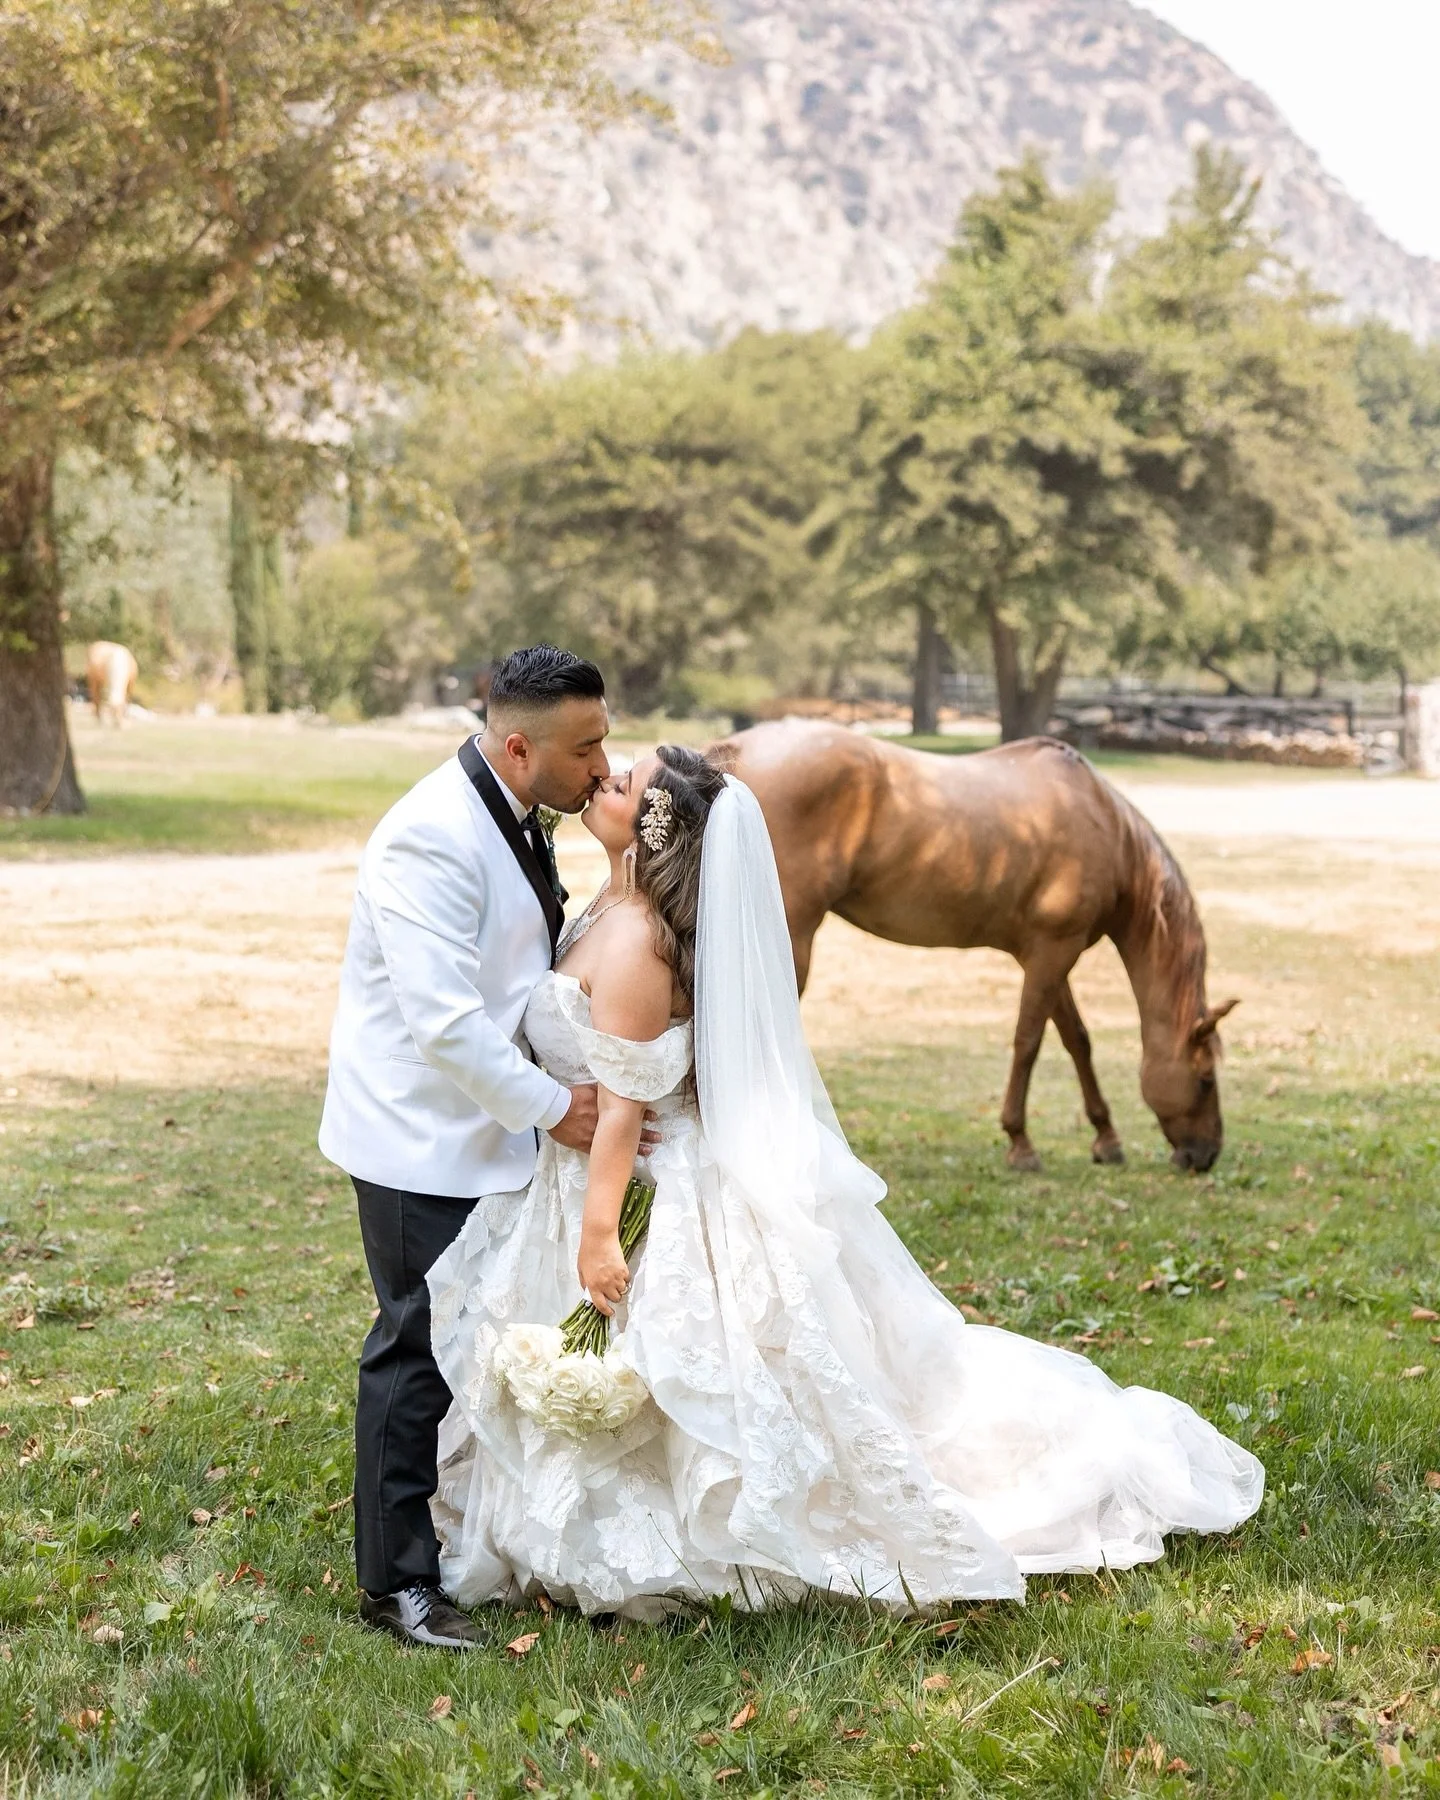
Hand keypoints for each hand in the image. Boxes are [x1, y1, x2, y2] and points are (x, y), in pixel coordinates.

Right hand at [547, 1085, 661, 1156]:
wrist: (556, 1110)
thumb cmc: (572, 1098)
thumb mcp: (591, 1089)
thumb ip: (605, 1089)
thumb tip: (616, 1082)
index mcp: (609, 1109)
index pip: (631, 1113)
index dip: (643, 1116)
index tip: (654, 1117)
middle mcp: (607, 1124)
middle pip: (630, 1130)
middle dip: (645, 1134)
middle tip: (659, 1136)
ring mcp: (599, 1136)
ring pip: (621, 1144)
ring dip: (637, 1147)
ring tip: (650, 1151)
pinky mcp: (588, 1145)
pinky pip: (605, 1153)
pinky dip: (616, 1157)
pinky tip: (626, 1160)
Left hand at [578, 1230, 629, 1317]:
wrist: (599, 1238)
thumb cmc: (588, 1251)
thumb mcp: (581, 1269)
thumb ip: (585, 1282)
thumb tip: (588, 1290)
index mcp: (593, 1285)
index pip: (601, 1305)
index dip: (606, 1311)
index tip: (610, 1312)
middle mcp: (605, 1284)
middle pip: (615, 1299)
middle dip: (614, 1297)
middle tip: (611, 1291)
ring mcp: (616, 1277)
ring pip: (623, 1290)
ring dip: (620, 1288)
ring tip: (615, 1279)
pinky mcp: (624, 1270)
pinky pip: (627, 1280)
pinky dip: (624, 1279)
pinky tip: (619, 1272)